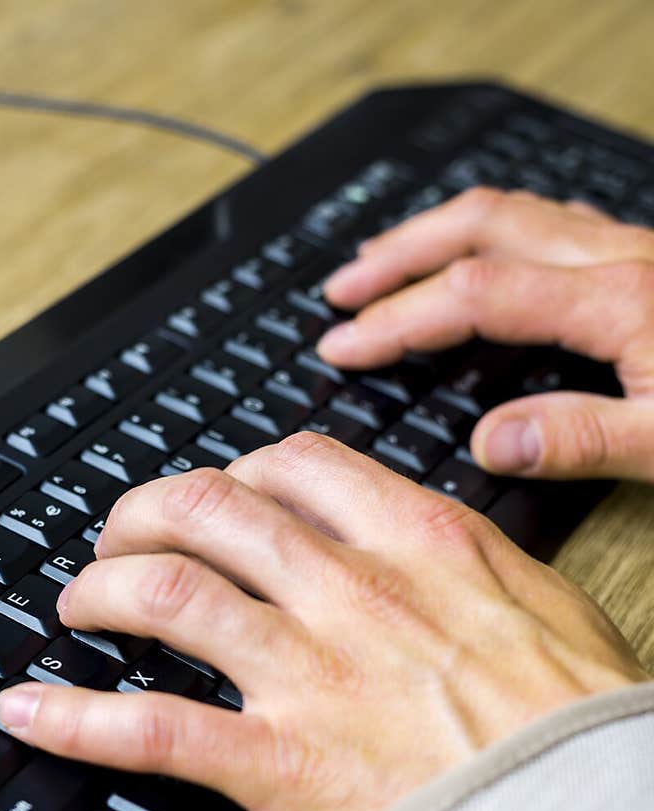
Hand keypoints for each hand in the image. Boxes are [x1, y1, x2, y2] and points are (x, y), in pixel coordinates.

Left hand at [0, 439, 646, 810]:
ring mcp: (307, 674)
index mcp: (420, 543)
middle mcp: (350, 592)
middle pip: (209, 512)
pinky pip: (151, 731)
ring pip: (166, 594)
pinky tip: (27, 713)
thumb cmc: (579, 727)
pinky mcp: (277, 764)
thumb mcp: (552, 604)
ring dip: (101, 590)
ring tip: (79, 604)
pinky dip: (73, 720)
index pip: (296, 469)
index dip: (237, 473)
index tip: (221, 494)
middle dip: (146, 513)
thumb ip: (475, 557)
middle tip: (122, 537)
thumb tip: (433, 533)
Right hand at [319, 188, 653, 481]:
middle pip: (480, 226)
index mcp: (620, 300)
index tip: (345, 346)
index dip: (396, 319)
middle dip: (398, 255)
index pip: (475, 296)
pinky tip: (485, 256)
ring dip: (440, 234)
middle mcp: (622, 257)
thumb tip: (490, 443)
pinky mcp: (651, 260)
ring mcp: (637, 250)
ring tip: (389, 261)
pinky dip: (495, 235)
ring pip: (515, 213)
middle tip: (343, 289)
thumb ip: (580, 441)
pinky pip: (553, 224)